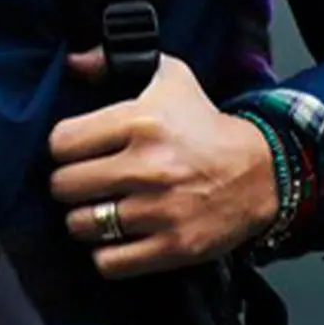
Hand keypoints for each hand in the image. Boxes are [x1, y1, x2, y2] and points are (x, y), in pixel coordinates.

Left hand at [48, 49, 279, 279]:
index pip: (61, 143)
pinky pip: (109, 262)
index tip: (73, 152)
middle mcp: (147, 167)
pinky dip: (106, 255)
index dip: (61, 148)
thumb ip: (112, 61)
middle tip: (83, 183)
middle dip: (68, 185)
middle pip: (64, 186)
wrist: (262, 171)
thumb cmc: (204, 123)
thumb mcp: (167, 76)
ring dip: (84, 220)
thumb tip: (72, 62)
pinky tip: (115, 239)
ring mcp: (159, 211)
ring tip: (98, 210)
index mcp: (138, 122)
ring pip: (82, 225)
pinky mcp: (173, 247)